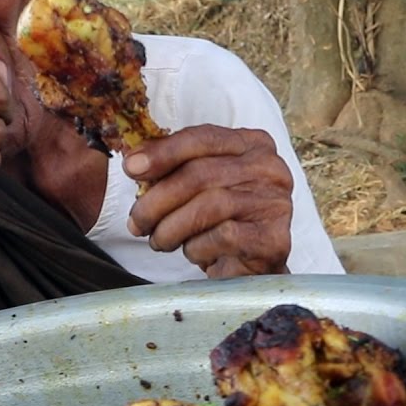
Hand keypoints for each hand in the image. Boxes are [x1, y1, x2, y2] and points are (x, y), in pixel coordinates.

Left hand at [124, 125, 292, 277]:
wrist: (250, 268)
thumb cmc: (218, 222)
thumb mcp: (196, 187)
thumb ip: (172, 169)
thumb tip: (133, 162)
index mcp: (252, 144)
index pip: (203, 138)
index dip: (163, 152)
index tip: (130, 169)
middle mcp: (270, 169)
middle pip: (201, 174)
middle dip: (158, 200)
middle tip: (136, 222)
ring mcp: (275, 203)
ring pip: (209, 206)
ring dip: (171, 228)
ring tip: (159, 241)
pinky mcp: (273, 239)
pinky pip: (222, 237)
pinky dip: (196, 247)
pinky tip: (192, 252)